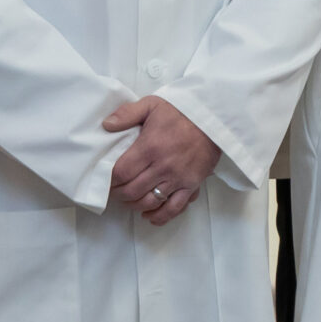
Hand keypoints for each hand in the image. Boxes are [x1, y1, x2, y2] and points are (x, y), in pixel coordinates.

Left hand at [105, 96, 220, 224]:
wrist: (214, 118)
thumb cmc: (181, 112)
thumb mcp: (152, 105)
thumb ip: (127, 113)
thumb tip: (106, 125)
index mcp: (150, 147)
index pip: (121, 173)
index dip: (110, 180)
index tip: (106, 178)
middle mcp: (163, 166)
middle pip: (132, 191)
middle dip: (118, 194)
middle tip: (115, 190)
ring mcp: (178, 178)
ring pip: (149, 202)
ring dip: (134, 205)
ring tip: (128, 199)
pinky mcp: (191, 185)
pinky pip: (174, 208)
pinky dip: (159, 217)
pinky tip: (149, 215)